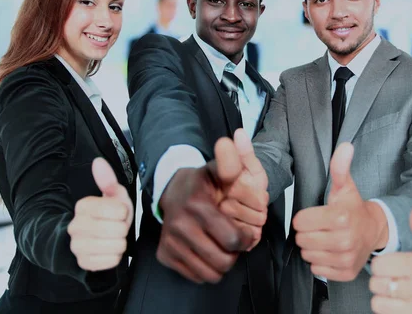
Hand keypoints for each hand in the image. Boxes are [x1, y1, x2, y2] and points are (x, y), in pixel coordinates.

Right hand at [68, 157, 133, 271]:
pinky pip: (112, 261)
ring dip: (121, 242)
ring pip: (116, 246)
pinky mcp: (83, 262)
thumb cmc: (110, 214)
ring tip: (114, 237)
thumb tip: (98, 162)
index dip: (124, 212)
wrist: (97, 238)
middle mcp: (75, 226)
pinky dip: (116, 256)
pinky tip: (109, 249)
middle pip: (118, 229)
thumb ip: (108, 180)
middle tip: (117, 226)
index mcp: (83, 206)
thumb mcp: (114, 196)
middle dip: (123, 228)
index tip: (119, 212)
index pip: (118, 210)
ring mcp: (77, 246)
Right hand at [157, 137, 266, 283]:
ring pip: (209, 273)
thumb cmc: (205, 182)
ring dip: (222, 262)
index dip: (246, 239)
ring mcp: (170, 242)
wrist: (173, 190)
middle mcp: (180, 226)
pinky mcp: (164, 255)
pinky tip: (207, 249)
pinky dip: (205, 268)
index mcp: (198, 205)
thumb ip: (235, 158)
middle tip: (234, 240)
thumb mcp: (221, 168)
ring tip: (222, 245)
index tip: (246, 232)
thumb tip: (238, 135)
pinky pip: (195, 276)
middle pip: (223, 261)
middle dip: (235, 253)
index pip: (232, 239)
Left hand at [293, 143, 388, 281]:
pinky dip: (321, 262)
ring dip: (313, 248)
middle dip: (308, 233)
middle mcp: (343, 241)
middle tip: (321, 227)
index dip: (305, 218)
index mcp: (340, 218)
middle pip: (302, 240)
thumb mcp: (345, 187)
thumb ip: (340, 167)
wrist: (375, 231)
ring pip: (307, 256)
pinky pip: (317, 270)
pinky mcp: (346, 273)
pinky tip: (331, 252)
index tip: (317, 215)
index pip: (299, 222)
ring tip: (326, 239)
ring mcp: (345, 259)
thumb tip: (345, 146)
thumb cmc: (353, 208)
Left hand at [369, 198, 411, 313]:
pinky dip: (388, 309)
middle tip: (391, 275)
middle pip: (377, 285)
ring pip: (379, 303)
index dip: (380, 263)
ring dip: (382, 296)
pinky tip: (398, 301)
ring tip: (393, 289)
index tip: (390, 262)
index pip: (380, 266)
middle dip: (379, 279)